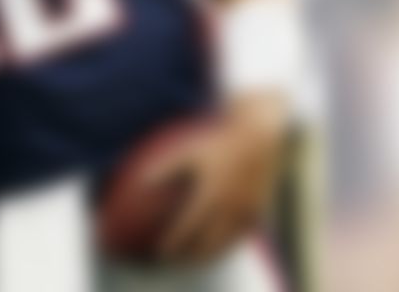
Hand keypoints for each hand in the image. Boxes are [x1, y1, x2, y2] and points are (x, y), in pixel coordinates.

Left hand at [143, 92, 289, 265]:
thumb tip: (140, 182)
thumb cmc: (216, 140)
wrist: (258, 137)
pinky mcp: (258, 210)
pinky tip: (218, 243)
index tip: (159, 251)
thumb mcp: (187, 150)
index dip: (174, 241)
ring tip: (195, 258)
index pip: (188, 226)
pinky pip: (241, 234)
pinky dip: (228, 243)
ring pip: (227, 241)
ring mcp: (246, 211)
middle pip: (208, 241)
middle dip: (191, 255)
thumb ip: (164, 167)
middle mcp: (229, 206)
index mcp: (211, 194)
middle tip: (176, 260)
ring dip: (210, 254)